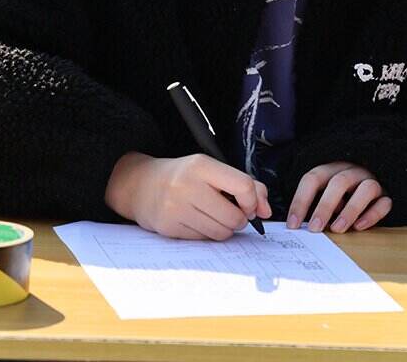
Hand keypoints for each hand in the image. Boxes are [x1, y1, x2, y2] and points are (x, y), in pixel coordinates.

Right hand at [105, 152, 269, 239]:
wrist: (141, 185)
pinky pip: (203, 240)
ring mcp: (176, 208)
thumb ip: (245, 185)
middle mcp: (187, 186)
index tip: (251, 207)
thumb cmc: (185, 177)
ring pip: (221, 233)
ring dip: (225, 230)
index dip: (253, 201)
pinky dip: (207, 235)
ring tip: (215, 218)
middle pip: (234, 216)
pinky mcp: (168, 228)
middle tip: (232, 214)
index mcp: (202, 166)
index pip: (243, 186)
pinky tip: (198, 222)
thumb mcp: (212, 170)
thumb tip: (266, 211)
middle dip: (239, 220)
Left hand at [287, 161, 390, 232]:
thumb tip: (296, 226)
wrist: (372, 186)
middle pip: (339, 182)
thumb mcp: (324, 195)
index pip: (313, 178)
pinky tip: (360, 227)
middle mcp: (352, 172)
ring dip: (351, 209)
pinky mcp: (386, 195)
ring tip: (338, 229)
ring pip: (366, 188)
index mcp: (332, 169)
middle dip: (325, 206)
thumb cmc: (341, 195)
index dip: (300, 201)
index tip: (293, 225)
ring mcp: (372, 181)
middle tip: (315, 228)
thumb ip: (313, 206)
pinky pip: (384, 202)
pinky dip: (372, 215)